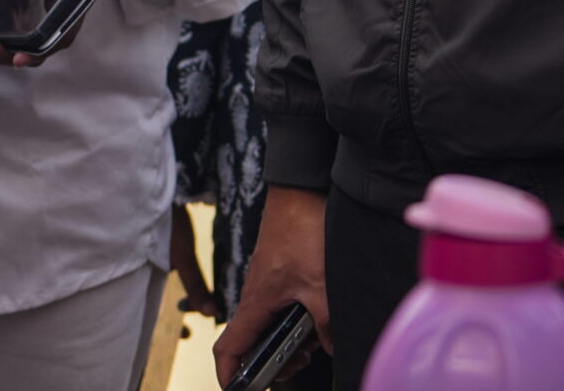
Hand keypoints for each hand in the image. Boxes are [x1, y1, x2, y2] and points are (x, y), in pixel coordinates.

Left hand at [0, 0, 171, 71]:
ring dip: (0, 47)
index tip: (15, 58)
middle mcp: (66, 9)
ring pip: (29, 41)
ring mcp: (53, 7)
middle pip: (40, 45)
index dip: (39, 51)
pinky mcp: (42, 1)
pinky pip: (23, 26)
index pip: (61, 34)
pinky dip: (2, 34)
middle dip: (7, 51)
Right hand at [215, 186, 327, 385]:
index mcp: (256, 302)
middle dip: (273, 361)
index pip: (229, 346)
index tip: (237, 390)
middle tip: (300, 365)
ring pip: (271, 323)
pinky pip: (282, 306)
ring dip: (290, 338)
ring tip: (318, 341)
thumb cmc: (304, 234)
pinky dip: (298, 319)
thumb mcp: (323, 288)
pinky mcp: (281, 274)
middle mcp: (256, 295)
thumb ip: (328, 326)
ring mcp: (268, 284)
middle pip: (252, 340)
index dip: (229, 373)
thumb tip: (334, 350)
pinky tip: (322, 316)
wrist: (302, 192)